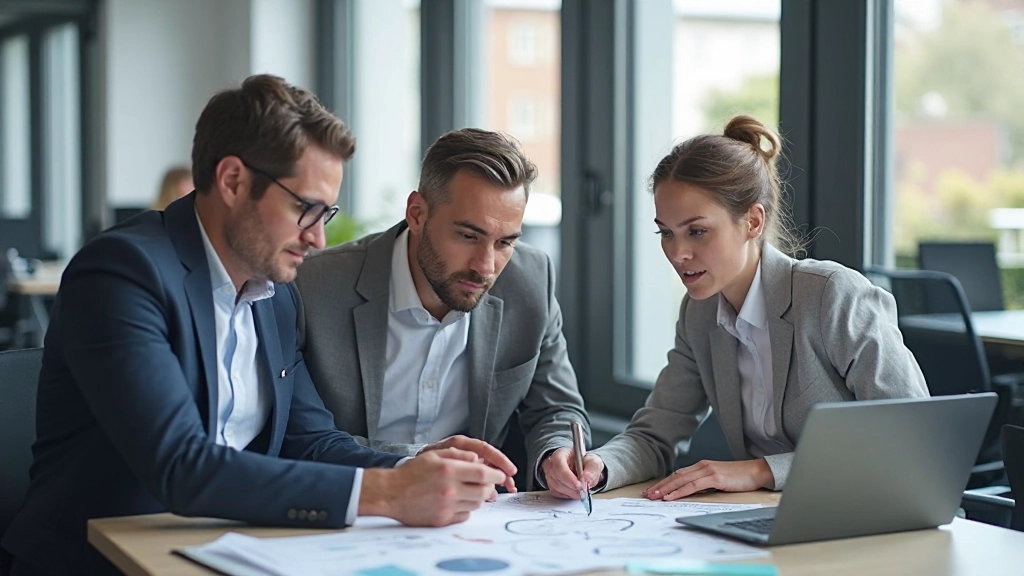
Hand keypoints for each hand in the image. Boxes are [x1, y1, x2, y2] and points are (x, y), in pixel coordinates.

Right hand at [359, 451, 504, 526]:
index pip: (483, 473)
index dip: (496, 474)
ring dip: (478, 497)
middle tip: (487, 483)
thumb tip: (477, 458)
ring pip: (476, 504)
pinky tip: (458, 501)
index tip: (500, 475)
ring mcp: (446, 506)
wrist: (390, 494)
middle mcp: (450, 489)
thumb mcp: (434, 455)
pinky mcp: (442, 519)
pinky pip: (465, 515)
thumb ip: (458, 455)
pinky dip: (466, 508)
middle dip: (489, 487)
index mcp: (449, 470)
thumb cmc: (410, 474)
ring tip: (469, 491)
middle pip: (484, 491)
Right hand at [541, 447, 604, 499]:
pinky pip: (558, 494)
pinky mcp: (551, 487)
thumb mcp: (593, 461)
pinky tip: (575, 490)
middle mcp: (552, 466)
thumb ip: (592, 468)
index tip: (580, 485)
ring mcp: (550, 476)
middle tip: (584, 490)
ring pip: (557, 488)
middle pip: (557, 479)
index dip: (569, 478)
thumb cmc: (583, 462)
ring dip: (572, 492)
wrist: (580, 467)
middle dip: (572, 487)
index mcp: (560, 455)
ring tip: (582, 490)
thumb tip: (587, 478)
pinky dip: (569, 495)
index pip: (559, 466)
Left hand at [642, 459, 773, 500]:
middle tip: (646, 495)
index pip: (677, 475)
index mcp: (701, 466)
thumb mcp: (717, 479)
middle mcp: (701, 466)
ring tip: (653, 497)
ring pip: (680, 480)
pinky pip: (692, 486)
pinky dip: (679, 491)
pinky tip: (670, 497)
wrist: (756, 472)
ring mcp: (707, 471)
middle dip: (659, 486)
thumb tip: (688, 490)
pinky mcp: (714, 477)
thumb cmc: (738, 477)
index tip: (652, 491)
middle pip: (674, 477)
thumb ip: (703, 482)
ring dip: (665, 489)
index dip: (663, 483)